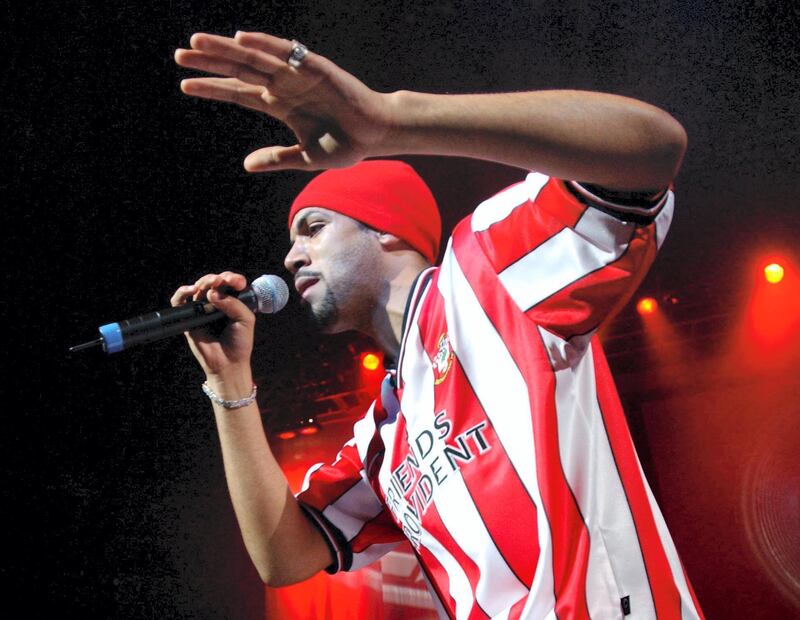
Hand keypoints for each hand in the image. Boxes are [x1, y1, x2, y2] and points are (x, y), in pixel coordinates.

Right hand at [170, 271, 254, 380]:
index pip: (230, 284)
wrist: (228, 364)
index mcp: (232, 302)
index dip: (233, 278)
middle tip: (223, 280)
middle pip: (213, 282)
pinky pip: (179, 301)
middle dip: (218, 278)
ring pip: (198, 288)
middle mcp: (216, 303)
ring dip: (204, 281)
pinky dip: (183, 292)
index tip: (238, 282)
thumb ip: (234, 304)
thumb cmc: (239, 343)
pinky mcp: (189, 318)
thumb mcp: (245, 320)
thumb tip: (213, 293)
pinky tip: (192, 290)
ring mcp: (201, 310)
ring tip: (212, 283)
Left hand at [174, 32, 394, 171]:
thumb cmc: (345, 145)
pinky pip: (285, 52)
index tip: (185, 84)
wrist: (376, 136)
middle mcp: (284, 85)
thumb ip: (277, 158)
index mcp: (280, 104)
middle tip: (180, 54)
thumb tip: (245, 165)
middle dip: (210, 62)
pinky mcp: (315, 68)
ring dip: (226, 49)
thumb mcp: (306, 157)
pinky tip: (239, 37)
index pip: (239, 93)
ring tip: (197, 43)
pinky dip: (263, 43)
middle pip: (240, 70)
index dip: (213, 87)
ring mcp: (298, 75)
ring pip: (255, 57)